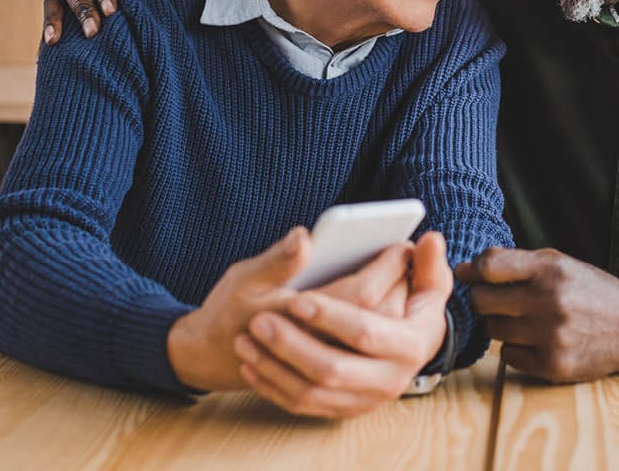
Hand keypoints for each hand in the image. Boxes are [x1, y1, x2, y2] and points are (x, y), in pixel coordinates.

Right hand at [167, 227, 412, 391]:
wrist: (211, 354)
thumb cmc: (229, 310)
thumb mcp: (247, 277)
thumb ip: (278, 259)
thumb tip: (305, 236)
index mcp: (299, 320)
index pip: (363, 293)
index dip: (386, 266)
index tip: (401, 241)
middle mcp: (320, 350)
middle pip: (377, 316)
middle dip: (396, 283)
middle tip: (407, 252)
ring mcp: (326, 374)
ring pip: (376, 340)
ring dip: (392, 305)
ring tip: (401, 274)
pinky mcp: (328, 383)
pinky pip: (368, 355)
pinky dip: (378, 325)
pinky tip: (385, 301)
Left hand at [232, 231, 451, 417]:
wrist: (397, 345)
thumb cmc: (406, 299)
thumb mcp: (421, 279)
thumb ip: (424, 262)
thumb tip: (429, 239)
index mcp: (413, 341)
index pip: (365, 330)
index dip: (330, 315)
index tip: (298, 300)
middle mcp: (393, 376)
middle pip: (333, 368)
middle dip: (292, 344)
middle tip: (260, 320)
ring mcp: (367, 398)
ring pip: (313, 391)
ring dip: (275, 365)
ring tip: (249, 337)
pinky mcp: (346, 409)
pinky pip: (303, 405)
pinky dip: (273, 385)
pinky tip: (251, 361)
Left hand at [455, 247, 618, 383]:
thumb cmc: (589, 289)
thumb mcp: (558, 262)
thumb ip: (515, 262)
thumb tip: (466, 268)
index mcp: (550, 268)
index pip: (489, 266)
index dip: (470, 270)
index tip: (465, 274)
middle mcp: (550, 301)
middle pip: (483, 301)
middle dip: (482, 298)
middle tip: (494, 299)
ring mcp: (552, 336)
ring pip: (493, 329)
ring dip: (500, 323)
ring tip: (522, 318)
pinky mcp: (554, 365)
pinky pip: (508, 356)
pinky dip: (515, 348)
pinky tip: (535, 339)